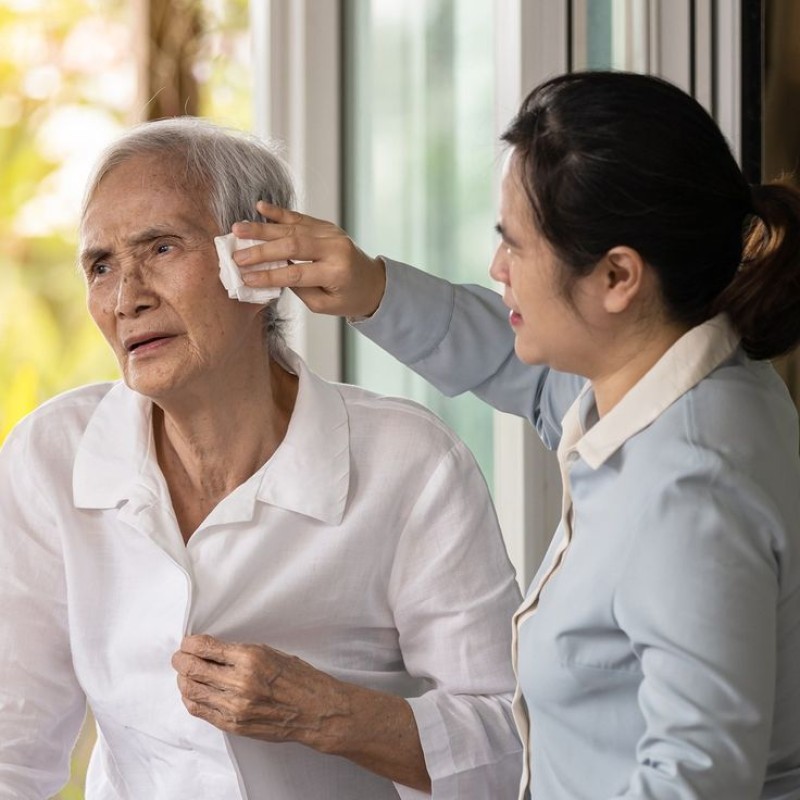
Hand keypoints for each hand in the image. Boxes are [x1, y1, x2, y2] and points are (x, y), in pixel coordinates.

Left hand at [171, 634, 349, 752]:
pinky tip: (193, 692)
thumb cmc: (298, 679)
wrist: (314, 710)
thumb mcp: (270, 653)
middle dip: (181, 660)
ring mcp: (234, 706)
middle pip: (193, 669)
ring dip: (183, 679)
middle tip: (180, 656)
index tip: (188, 642)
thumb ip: (239, 653)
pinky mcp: (233, 724)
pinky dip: (191, 699)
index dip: (190, 643)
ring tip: (185, 673)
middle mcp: (239, 682)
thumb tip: (211, 650)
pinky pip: (200, 710)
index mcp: (250, 658)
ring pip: (192, 691)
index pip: (205, 648)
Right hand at [231, 202, 386, 317]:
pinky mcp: (326, 226)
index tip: (245, 278)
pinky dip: (278, 213)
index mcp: (337, 271)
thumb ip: (299, 288)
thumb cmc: (347, 298)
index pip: (296, 273)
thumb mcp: (325, 304)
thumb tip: (270, 271)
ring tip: (238, 229)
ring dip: (263, 228)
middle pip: (292, 245)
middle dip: (261, 250)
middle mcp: (335, 248)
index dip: (269, 275)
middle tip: (237, 255)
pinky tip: (260, 207)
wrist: (372, 282)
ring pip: (292, 229)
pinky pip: (299, 218)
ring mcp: (331, 233)